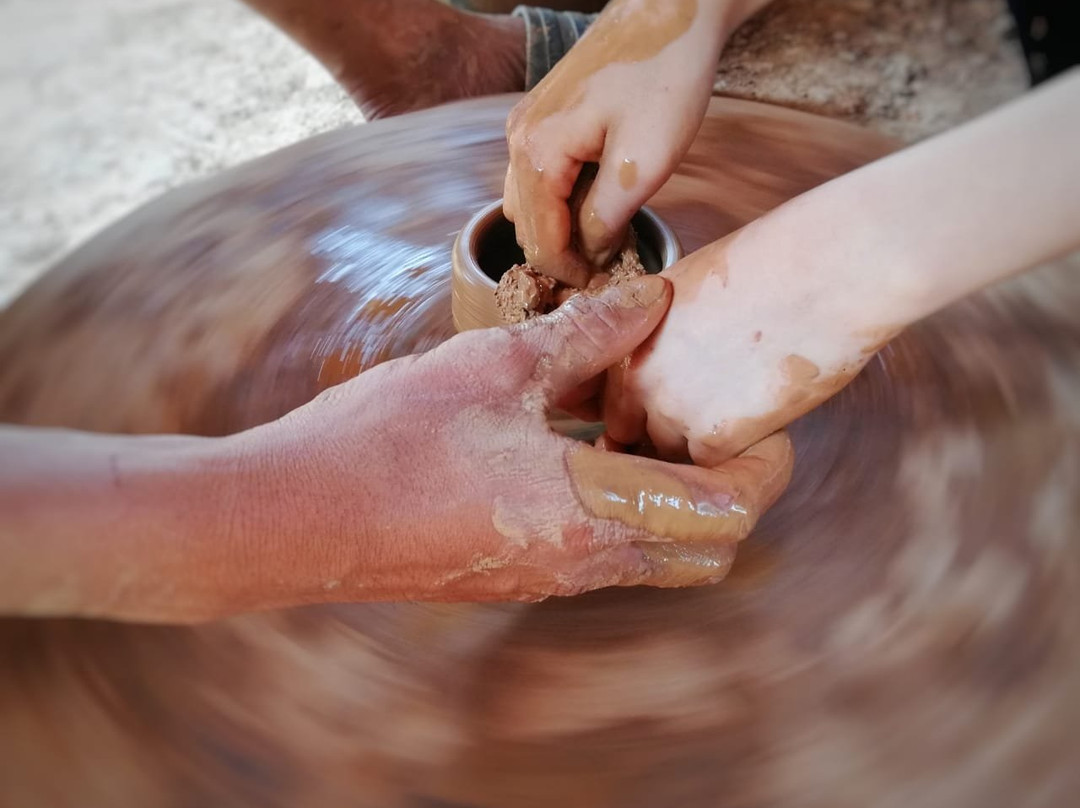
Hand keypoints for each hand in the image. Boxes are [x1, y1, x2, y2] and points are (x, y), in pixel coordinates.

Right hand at [238, 275, 793, 607]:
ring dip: (675, 502)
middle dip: (733, 494)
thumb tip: (652, 298)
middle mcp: (581, 564)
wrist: (293, 519)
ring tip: (645, 427)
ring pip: (655, 558)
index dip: (764, 466)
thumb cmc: (386, 440)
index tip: (766, 421)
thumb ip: (586, 334)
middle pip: (706, 552)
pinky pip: (603, 555)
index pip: (725, 511)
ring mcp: (547, 580)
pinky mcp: (515, 579)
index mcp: (589, 514)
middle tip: (711, 426)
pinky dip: (624, 511)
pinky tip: (581, 450)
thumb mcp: (493, 367)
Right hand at [502, 0, 729, 285]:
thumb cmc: (663, 79)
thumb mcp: (642, 164)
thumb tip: (591, 256)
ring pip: (529, 201)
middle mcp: (517, 140)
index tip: (605, 287)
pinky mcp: (543, 114)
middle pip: (526, 225)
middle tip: (607, 268)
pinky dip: (561, 198)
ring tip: (605, 236)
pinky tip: (598, 198)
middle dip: (562, 254)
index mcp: (535, 154)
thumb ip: (606, 220)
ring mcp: (525, 124)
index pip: (540, 242)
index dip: (571, 274)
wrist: (671, 10)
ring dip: (559, 227)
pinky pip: (538, 174)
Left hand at [602, 235, 895, 466]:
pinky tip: (761, 430)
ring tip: (738, 423)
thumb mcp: (690, 287)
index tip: (669, 408)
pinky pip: (709, 471)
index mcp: (625, 337)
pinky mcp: (713, 439)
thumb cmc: (772, 264)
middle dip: (662, 436)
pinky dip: (734, 460)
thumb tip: (675, 359)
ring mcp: (671, 411)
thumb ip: (666, 331)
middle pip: (633, 434)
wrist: (821, 273)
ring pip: (670, 457)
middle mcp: (637, 378)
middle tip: (706, 423)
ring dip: (698, 451)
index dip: (640, 409)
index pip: (611, 398)